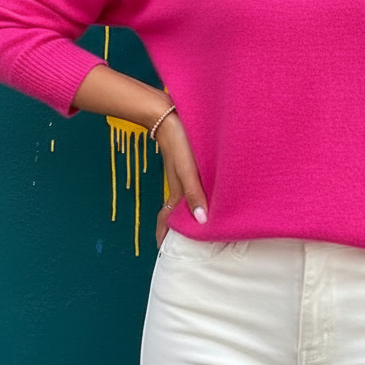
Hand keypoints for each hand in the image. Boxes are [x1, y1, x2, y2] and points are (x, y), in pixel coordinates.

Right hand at [154, 112, 207, 247]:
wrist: (168, 114)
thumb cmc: (179, 143)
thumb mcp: (188, 171)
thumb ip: (194, 194)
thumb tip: (201, 221)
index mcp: (177, 190)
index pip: (166, 219)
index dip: (164, 234)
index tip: (163, 250)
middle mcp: (178, 184)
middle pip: (175, 211)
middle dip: (175, 227)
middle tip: (181, 241)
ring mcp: (181, 172)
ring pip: (183, 197)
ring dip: (185, 210)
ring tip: (193, 221)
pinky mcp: (186, 161)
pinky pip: (188, 182)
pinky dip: (192, 192)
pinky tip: (202, 190)